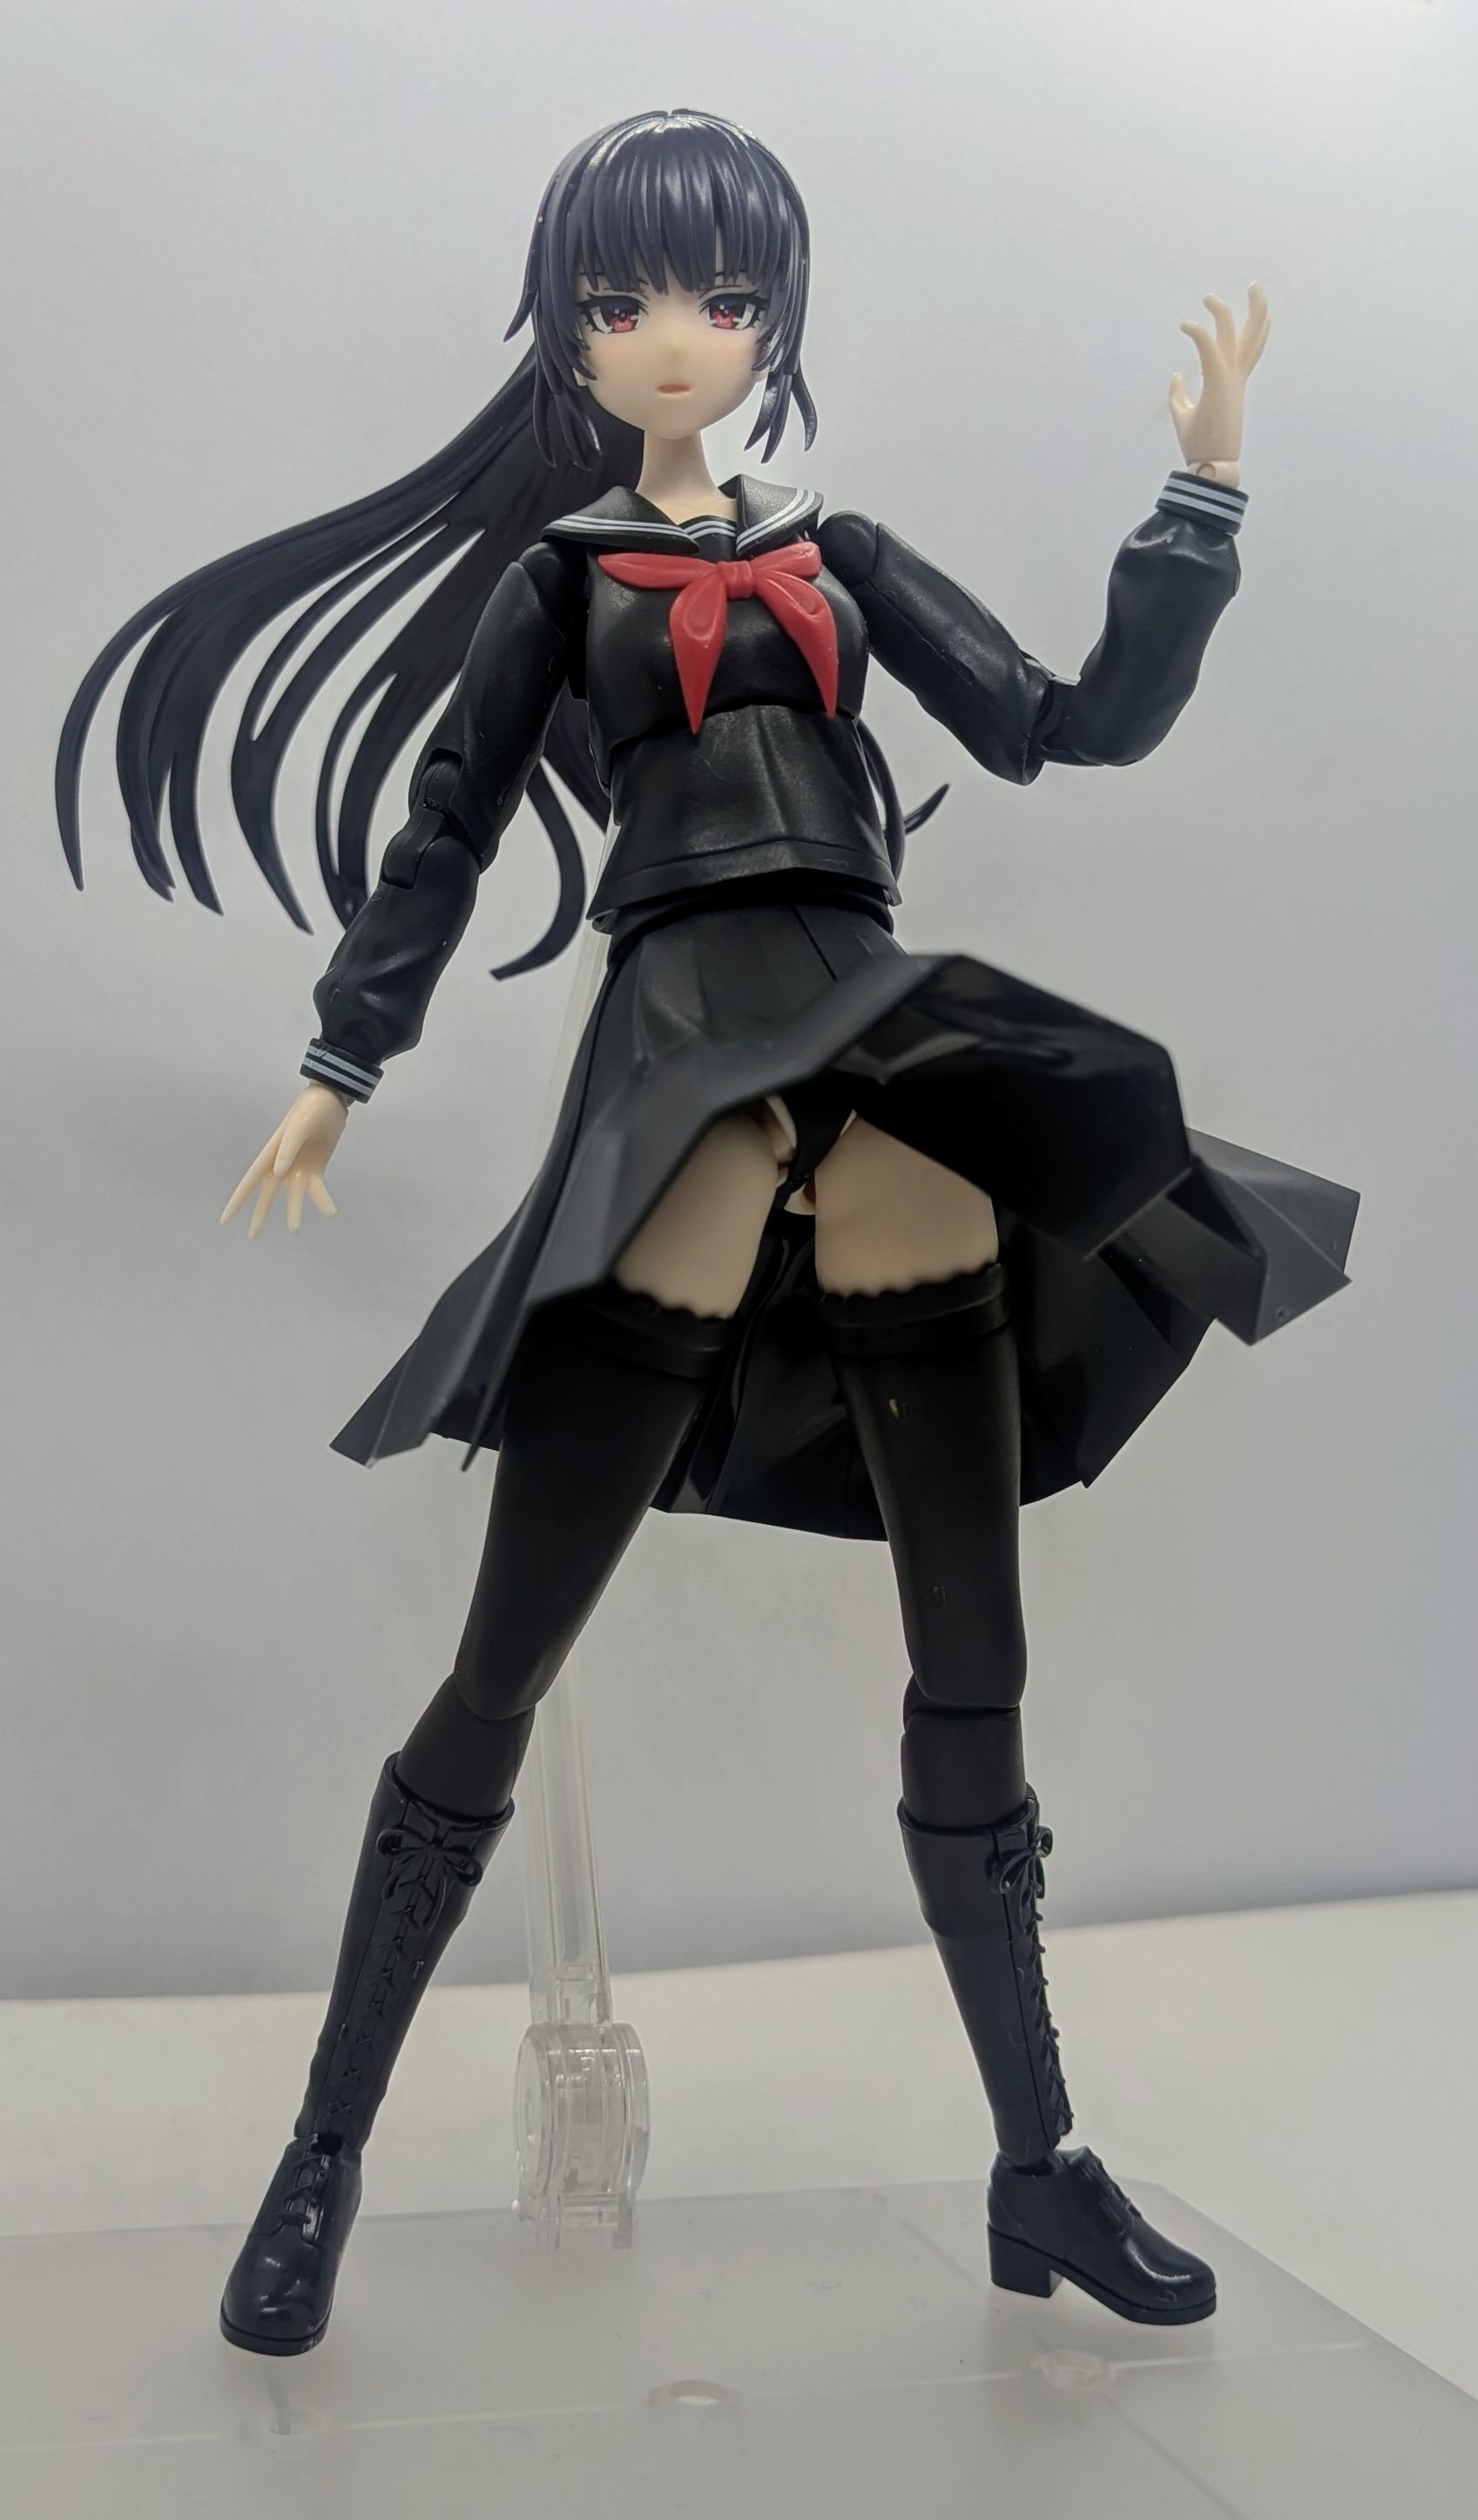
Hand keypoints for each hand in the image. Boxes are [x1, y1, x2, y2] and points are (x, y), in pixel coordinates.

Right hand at [221, 1083, 347, 1238]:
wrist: (331, 1100)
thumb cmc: (309, 1110)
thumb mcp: (298, 1127)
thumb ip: (287, 1148)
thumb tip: (278, 1172)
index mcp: (270, 1155)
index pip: (249, 1182)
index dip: (237, 1201)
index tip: (224, 1220)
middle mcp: (281, 1166)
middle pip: (267, 1195)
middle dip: (259, 1215)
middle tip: (251, 1236)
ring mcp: (299, 1169)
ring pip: (293, 1197)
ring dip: (293, 1212)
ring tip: (294, 1230)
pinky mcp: (317, 1169)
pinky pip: (317, 1189)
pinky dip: (322, 1200)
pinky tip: (330, 1211)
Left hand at [1168, 285, 1269, 484]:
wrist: (1209, 466)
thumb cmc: (1200, 445)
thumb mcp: (1185, 415)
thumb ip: (1179, 394)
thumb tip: (1176, 377)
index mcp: (1233, 383)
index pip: (1249, 350)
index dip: (1255, 328)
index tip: (1250, 309)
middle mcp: (1236, 377)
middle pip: (1253, 336)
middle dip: (1257, 309)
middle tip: (1255, 286)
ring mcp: (1229, 379)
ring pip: (1234, 334)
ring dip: (1223, 311)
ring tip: (1210, 296)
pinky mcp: (1217, 382)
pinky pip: (1208, 348)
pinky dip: (1199, 333)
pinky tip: (1186, 324)